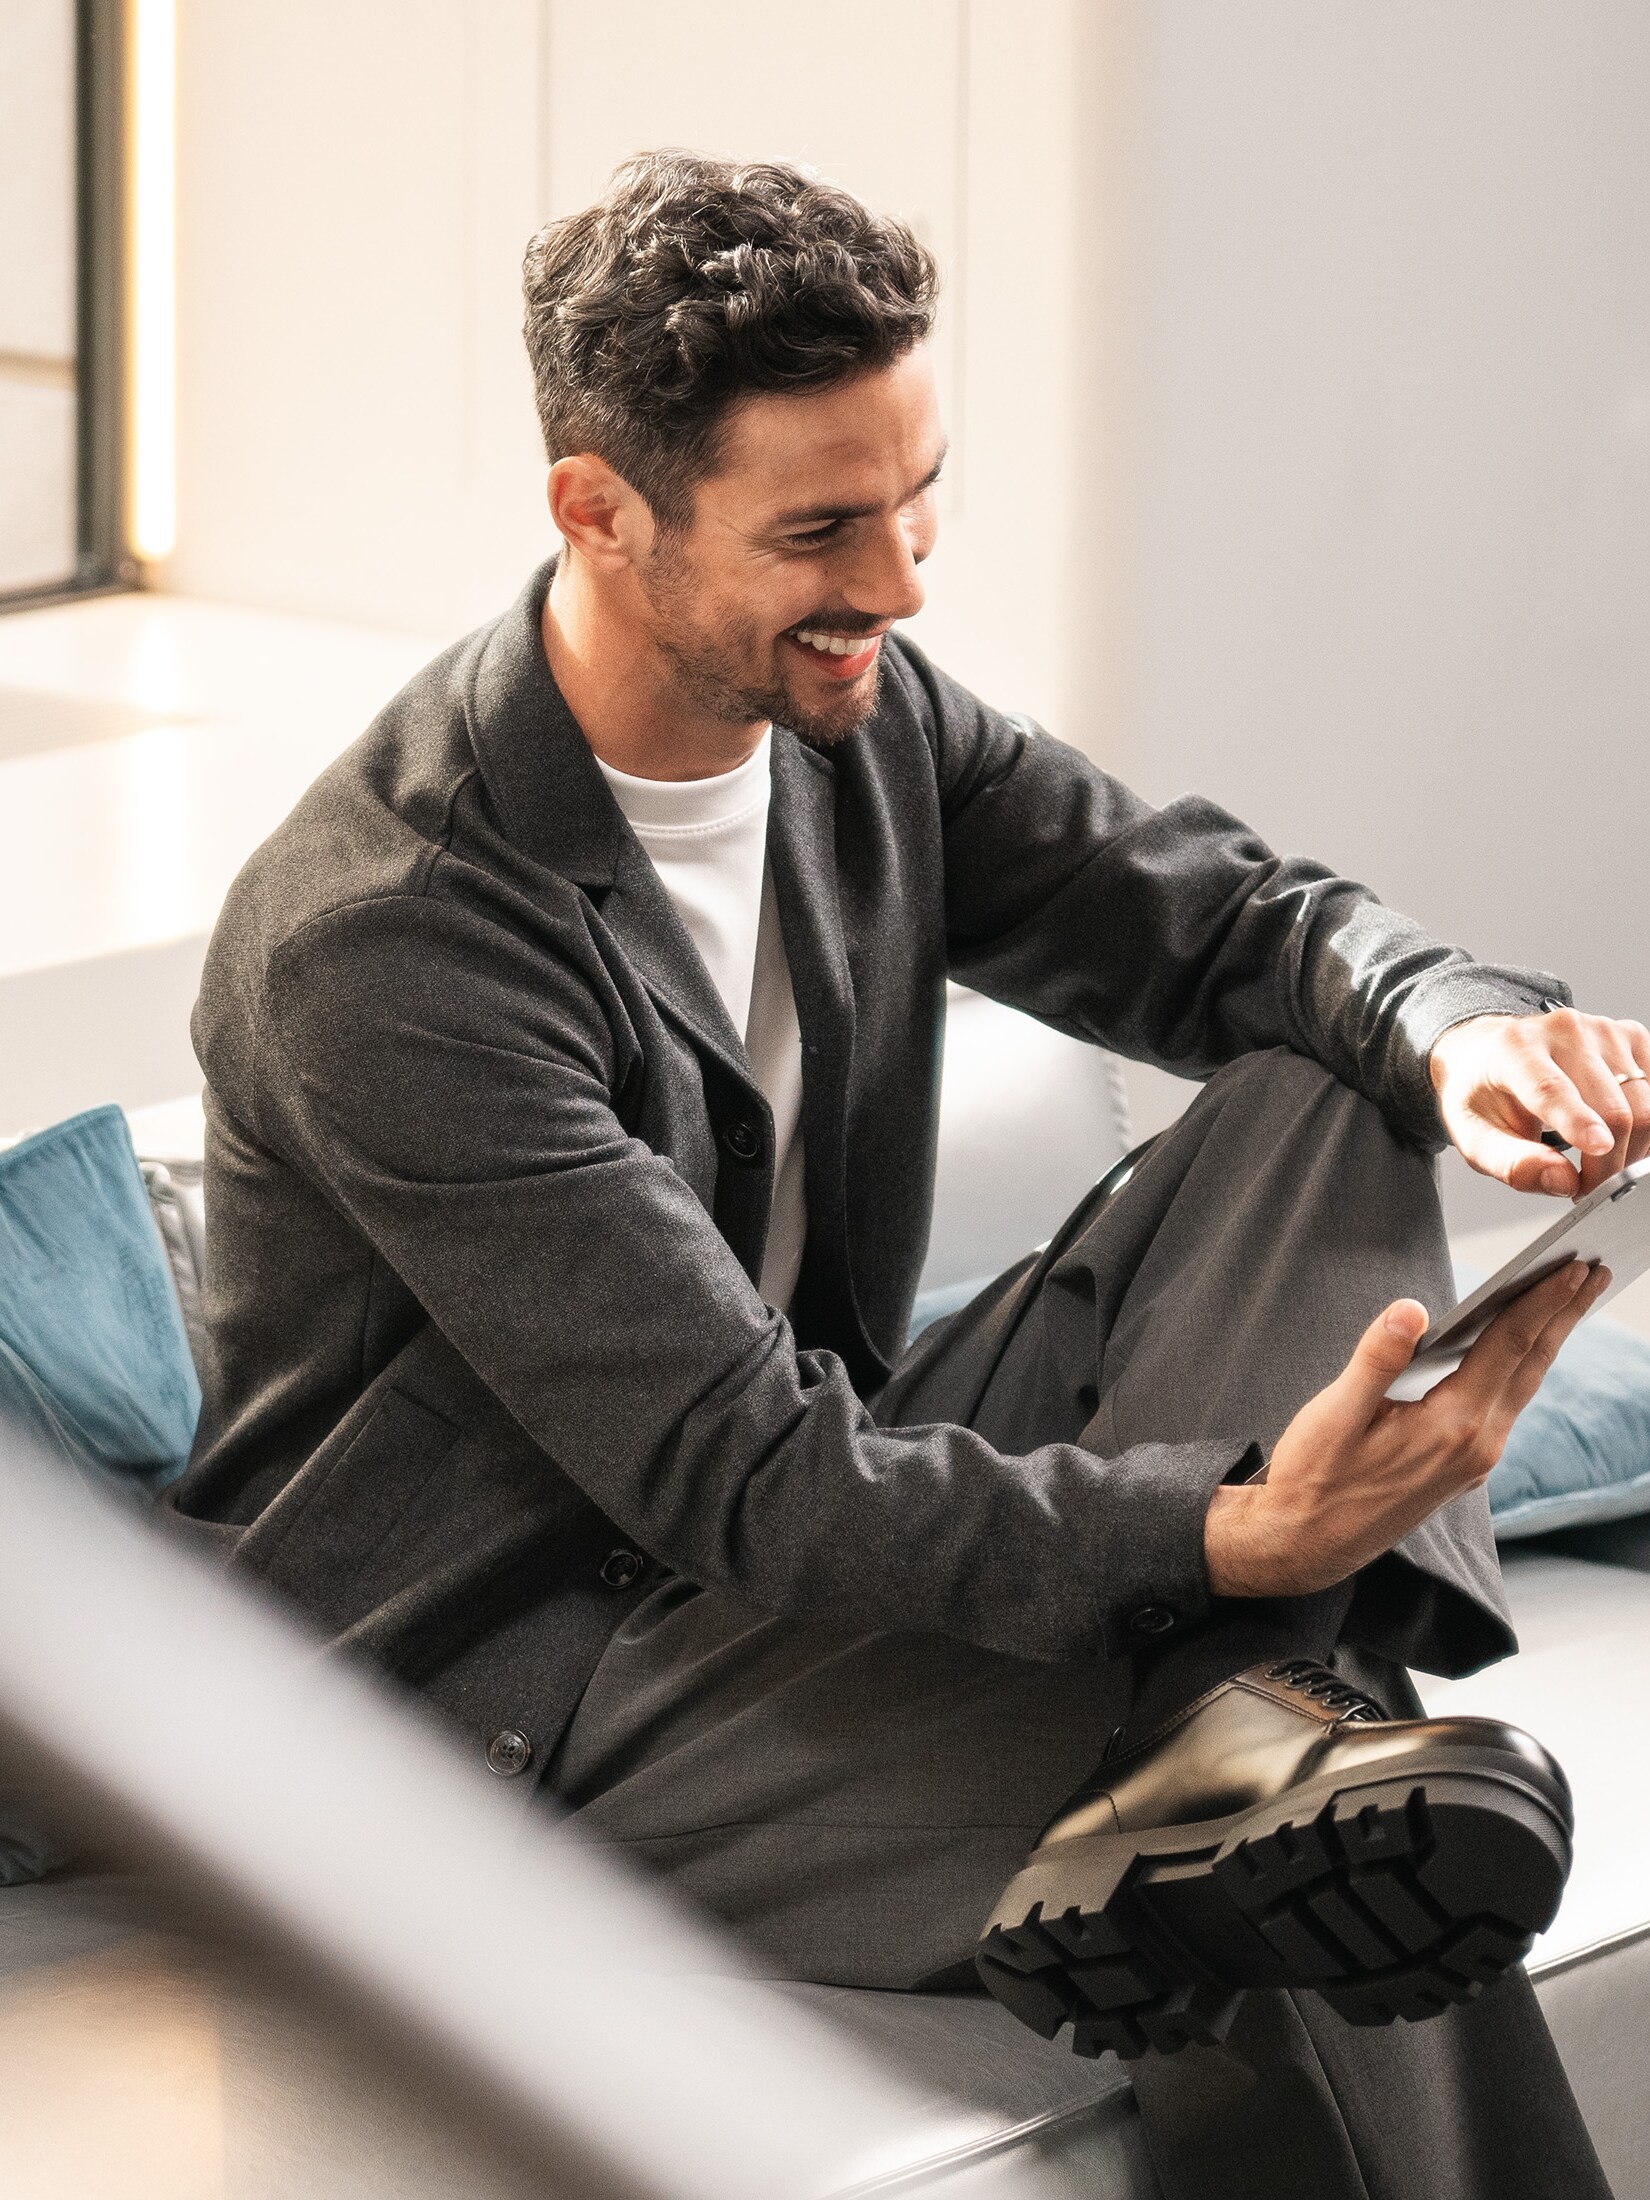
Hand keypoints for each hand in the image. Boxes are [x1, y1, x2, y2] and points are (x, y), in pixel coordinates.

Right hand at [1204, 1258, 1608, 1597]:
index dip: (1541, 1302)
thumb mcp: (1334, 1415)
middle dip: (1563, 1315)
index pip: (1508, 1348)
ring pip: (1523, 1388)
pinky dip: (1522, 1370)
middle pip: (1531, 1366)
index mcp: (1451, 1426)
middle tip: (1595, 1272)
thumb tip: (1410, 1309)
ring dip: (1548, 1341)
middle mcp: (1476, 1446)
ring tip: (1568, 1304)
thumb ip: (1376, 1360)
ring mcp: (1473, 1461)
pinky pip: (1506, 1407)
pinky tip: (1518, 1355)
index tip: (1573, 1266)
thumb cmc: (1314, 1480)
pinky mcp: (1461, 1468)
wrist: (1305, 1545)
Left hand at [1430, 1008, 1649, 1198]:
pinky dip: (1646, 1127)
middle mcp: (1564, 1031)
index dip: (1578, 1121)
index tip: (1598, 1148)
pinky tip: (1620, 1138)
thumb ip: (1513, 1163)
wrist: (1487, 1053)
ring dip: (1632, 1147)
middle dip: (1609, 1162)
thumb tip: (1562, 1182)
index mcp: (1515, 1050)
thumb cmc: (1481, 1094)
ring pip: (1645, 1103)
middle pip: (1611, 1107)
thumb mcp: (1474, 1136)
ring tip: (1601, 1163)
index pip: (1552, 1088)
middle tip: (1589, 1187)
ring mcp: (1603, 1030)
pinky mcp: (1631, 1037)